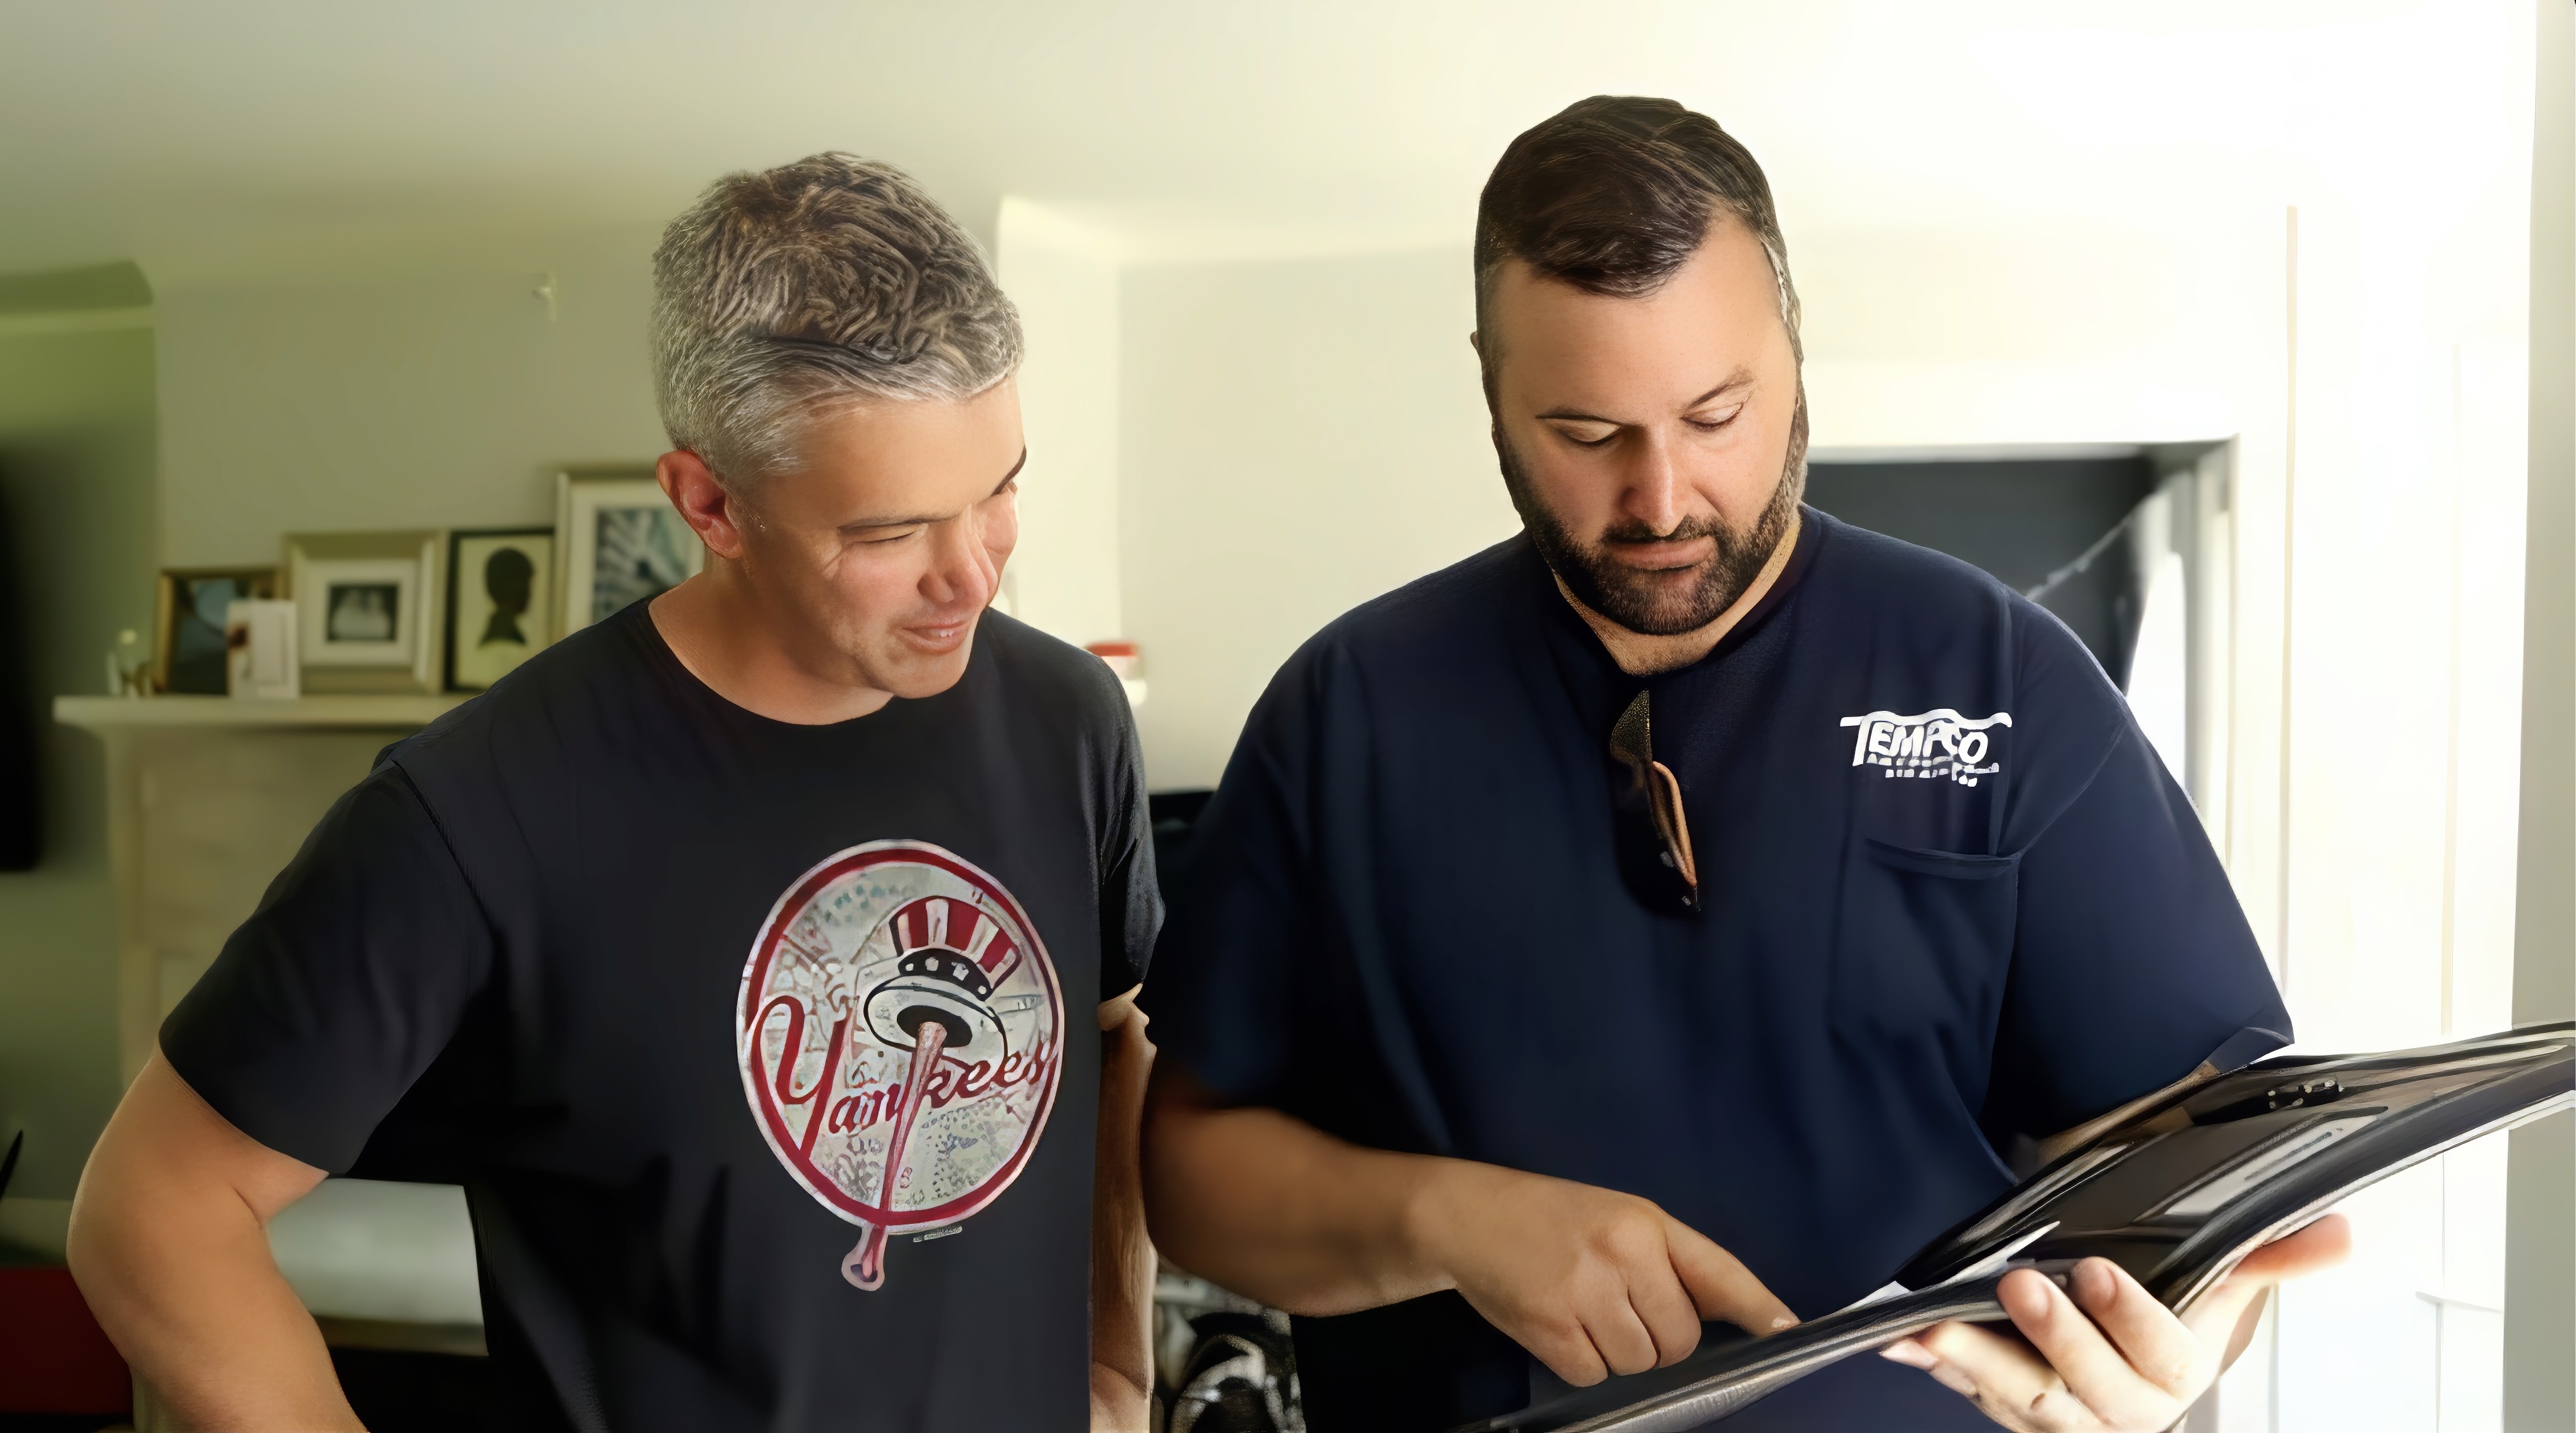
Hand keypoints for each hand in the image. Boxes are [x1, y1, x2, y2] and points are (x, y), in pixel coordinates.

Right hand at [1412, 1163, 1797, 1386]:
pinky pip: (1594, 1376)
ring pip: (1639, 1363)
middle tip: (1621, 1310)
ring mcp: (1585, 1293)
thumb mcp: (1618, 1216)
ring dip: (1619, 1353)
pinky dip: (1582, 1363)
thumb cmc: (1550, 1216)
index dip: (1756, 1306)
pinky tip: (1562, 1328)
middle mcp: (1622, 1255)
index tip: (1788, 1329)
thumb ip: (1668, 1260)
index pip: (1717, 1271)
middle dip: (1658, 1339)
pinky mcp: (1549, 1328)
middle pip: (1679, 1340)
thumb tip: (1723, 1316)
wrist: (1467, 1216)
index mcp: (1646, 1223)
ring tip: (1587, 1314)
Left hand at [1880, 1214, 2351, 1430]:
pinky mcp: (2011, 1416)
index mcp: (2177, 1377)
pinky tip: (1904, 1342)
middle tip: (2017, 1284)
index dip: (2129, 1316)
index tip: (2095, 1271)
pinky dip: (1937, 1368)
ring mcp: (2062, 1420)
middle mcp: (2121, 1412)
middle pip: (2085, 1383)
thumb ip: (2268, 1259)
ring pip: (2021, 1399)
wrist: (2133, 1376)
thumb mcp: (2222, 1294)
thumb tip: (2336, 1233)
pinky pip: (1972, 1397)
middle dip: (2051, 1336)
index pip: (2162, 1354)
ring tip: (1936, 1325)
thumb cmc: (2172, 1326)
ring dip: (1975, 1362)